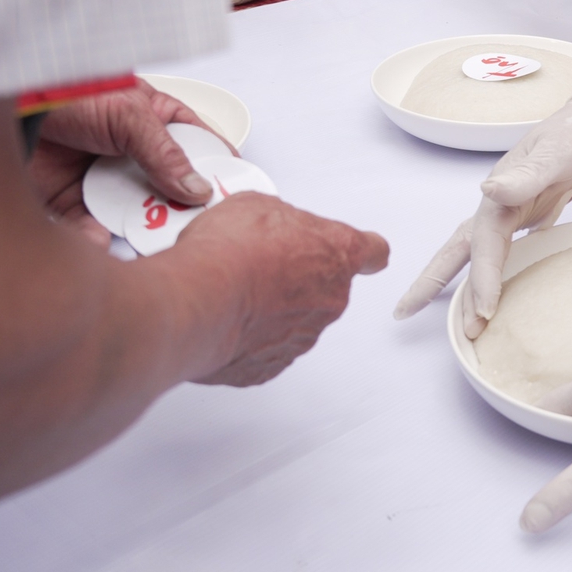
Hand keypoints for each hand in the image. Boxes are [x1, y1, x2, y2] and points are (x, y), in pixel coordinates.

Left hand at [30, 82, 225, 246]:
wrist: (10, 109)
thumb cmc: (69, 93)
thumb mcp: (130, 116)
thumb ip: (166, 154)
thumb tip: (198, 188)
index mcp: (156, 122)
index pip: (198, 147)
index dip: (215, 170)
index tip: (229, 195)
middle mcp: (134, 153)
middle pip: (169, 188)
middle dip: (178, 209)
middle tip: (188, 227)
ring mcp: (104, 177)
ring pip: (133, 212)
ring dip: (138, 227)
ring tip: (144, 241)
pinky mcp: (71, 200)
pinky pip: (89, 226)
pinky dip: (92, 238)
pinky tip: (97, 241)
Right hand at [172, 192, 390, 385]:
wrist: (199, 299)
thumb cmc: (230, 252)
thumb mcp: (258, 207)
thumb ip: (281, 220)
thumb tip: (270, 226)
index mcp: (336, 253)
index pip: (372, 252)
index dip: (364, 252)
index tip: (363, 253)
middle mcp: (329, 298)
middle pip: (326, 287)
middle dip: (297, 279)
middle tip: (260, 267)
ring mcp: (303, 335)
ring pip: (295, 320)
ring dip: (272, 309)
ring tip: (234, 293)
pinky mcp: (271, 365)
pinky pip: (265, 348)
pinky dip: (249, 338)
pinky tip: (226, 320)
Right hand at [394, 63, 571, 336]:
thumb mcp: (554, 154)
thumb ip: (525, 175)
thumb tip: (487, 191)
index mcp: (500, 196)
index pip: (484, 245)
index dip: (482, 279)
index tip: (484, 312)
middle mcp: (498, 205)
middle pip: (459, 249)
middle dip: (435, 282)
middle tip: (405, 314)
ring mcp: (511, 211)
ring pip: (480, 254)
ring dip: (468, 285)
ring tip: (462, 321)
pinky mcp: (529, 214)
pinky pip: (505, 251)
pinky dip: (495, 273)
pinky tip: (495, 292)